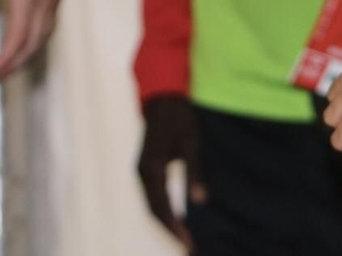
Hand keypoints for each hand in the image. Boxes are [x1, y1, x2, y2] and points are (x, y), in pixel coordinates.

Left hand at [0, 0, 61, 81]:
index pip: (17, 40)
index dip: (3, 62)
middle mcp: (45, 0)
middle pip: (33, 45)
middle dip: (14, 66)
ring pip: (44, 38)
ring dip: (26, 56)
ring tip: (6, 66)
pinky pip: (48, 26)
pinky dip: (35, 42)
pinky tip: (23, 43)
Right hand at [136, 93, 200, 247]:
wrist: (163, 99)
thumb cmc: (180, 119)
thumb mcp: (191, 144)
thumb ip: (194, 173)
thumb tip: (200, 202)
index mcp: (152, 168)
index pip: (162, 206)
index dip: (175, 227)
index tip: (187, 242)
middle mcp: (142, 173)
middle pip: (154, 210)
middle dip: (170, 230)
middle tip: (188, 246)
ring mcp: (141, 171)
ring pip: (151, 205)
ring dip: (166, 222)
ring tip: (183, 238)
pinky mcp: (145, 169)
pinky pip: (152, 196)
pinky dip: (163, 210)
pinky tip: (176, 218)